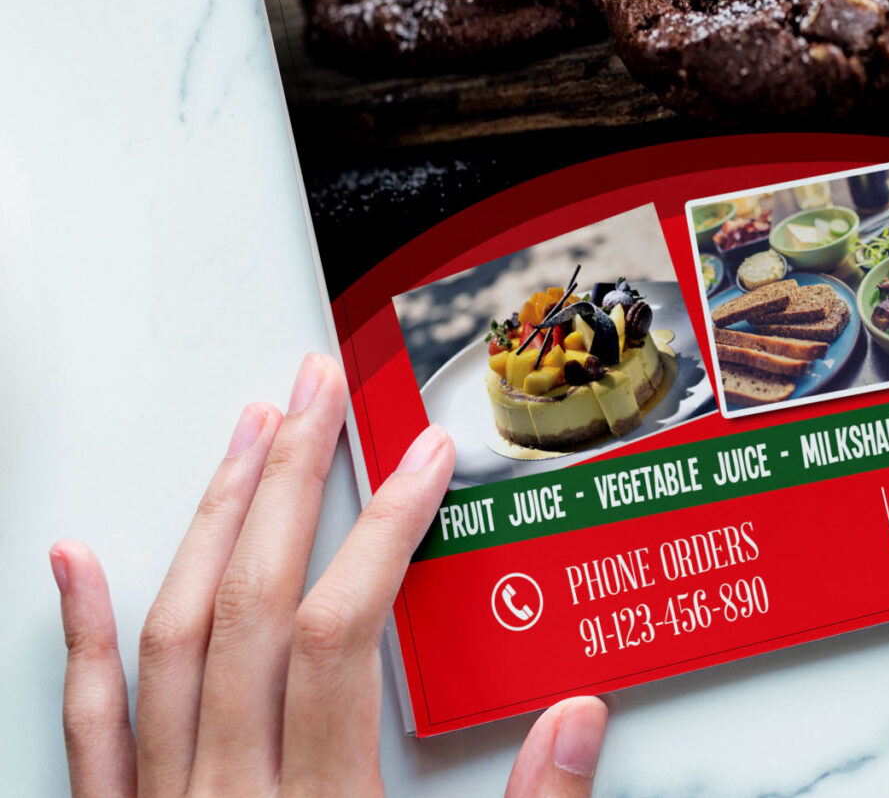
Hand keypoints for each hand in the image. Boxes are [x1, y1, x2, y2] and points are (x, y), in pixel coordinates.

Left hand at [54, 352, 608, 796]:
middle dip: (290, 484)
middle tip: (317, 392)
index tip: (423, 457)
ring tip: (246, 434)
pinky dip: (82, 635)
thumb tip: (578, 714)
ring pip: (167, 642)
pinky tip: (78, 560)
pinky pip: (85, 728)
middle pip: (247, 609)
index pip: (339, 635)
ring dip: (207, 522)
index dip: (383, 531)